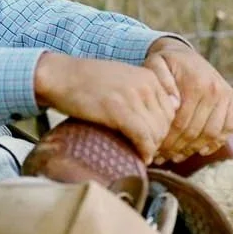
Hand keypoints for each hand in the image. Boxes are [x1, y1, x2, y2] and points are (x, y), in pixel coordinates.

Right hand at [33, 51, 180, 162]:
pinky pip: (143, 137)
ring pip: (157, 132)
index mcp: (149, 76)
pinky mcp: (119, 111)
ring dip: (151, 148)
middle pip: (166, 123)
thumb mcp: (123, 78)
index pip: (171, 110)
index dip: (163, 129)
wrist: (61, 76)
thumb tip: (168, 112)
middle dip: (159, 140)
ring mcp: (133, 97)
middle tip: (147, 151)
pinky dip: (144, 151)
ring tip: (142, 155)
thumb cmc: (88, 81)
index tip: (152, 140)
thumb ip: (144, 91)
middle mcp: (145, 84)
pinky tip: (140, 157)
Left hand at [146, 39, 232, 162]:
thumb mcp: (155, 64)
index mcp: (195, 84)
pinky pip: (228, 128)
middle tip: (162, 157)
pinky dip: (216, 142)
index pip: (181, 123)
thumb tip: (173, 102)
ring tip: (177, 156)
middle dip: (177, 148)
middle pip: (195, 131)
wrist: (184, 53)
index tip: (155, 149)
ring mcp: (225, 96)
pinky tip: (200, 150)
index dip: (167, 140)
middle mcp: (214, 90)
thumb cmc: (166, 63)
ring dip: (194, 149)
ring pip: (212, 133)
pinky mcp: (231, 100)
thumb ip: (160, 80)